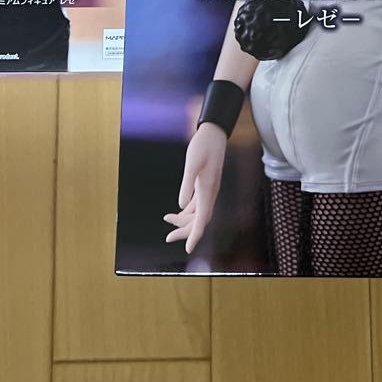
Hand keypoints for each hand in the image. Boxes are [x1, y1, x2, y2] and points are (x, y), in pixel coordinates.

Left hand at [163, 122, 227, 252]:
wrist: (214, 132)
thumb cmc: (203, 145)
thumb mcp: (192, 163)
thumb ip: (187, 184)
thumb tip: (180, 206)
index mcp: (208, 190)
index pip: (202, 219)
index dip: (195, 235)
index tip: (187, 249)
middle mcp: (210, 192)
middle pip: (199, 220)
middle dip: (184, 231)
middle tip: (167, 238)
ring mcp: (209, 188)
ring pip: (198, 213)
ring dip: (184, 220)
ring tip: (167, 221)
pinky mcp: (205, 183)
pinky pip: (197, 204)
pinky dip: (187, 210)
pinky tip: (177, 211)